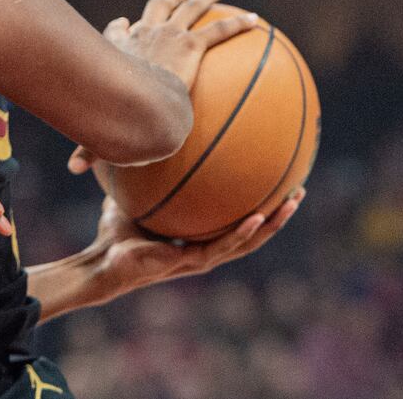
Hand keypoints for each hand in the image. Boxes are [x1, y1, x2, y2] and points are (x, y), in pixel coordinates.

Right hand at [67, 0, 253, 174]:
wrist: (133, 99)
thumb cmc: (112, 113)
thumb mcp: (97, 129)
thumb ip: (91, 148)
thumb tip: (73, 170)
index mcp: (119, 50)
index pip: (118, 33)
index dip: (121, 27)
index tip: (124, 22)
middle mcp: (142, 35)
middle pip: (156, 8)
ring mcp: (168, 36)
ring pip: (190, 8)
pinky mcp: (190, 44)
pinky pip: (218, 30)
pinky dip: (237, 24)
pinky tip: (255, 21)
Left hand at [74, 170, 303, 306]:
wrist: (102, 262)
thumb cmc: (116, 232)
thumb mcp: (136, 195)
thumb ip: (145, 173)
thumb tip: (143, 137)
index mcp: (199, 237)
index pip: (238, 221)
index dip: (261, 207)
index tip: (279, 185)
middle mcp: (206, 249)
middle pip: (253, 232)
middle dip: (278, 214)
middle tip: (299, 192)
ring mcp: (201, 259)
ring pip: (247, 241)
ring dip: (271, 224)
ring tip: (290, 203)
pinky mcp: (190, 264)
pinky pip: (221, 246)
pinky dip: (240, 233)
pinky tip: (256, 217)